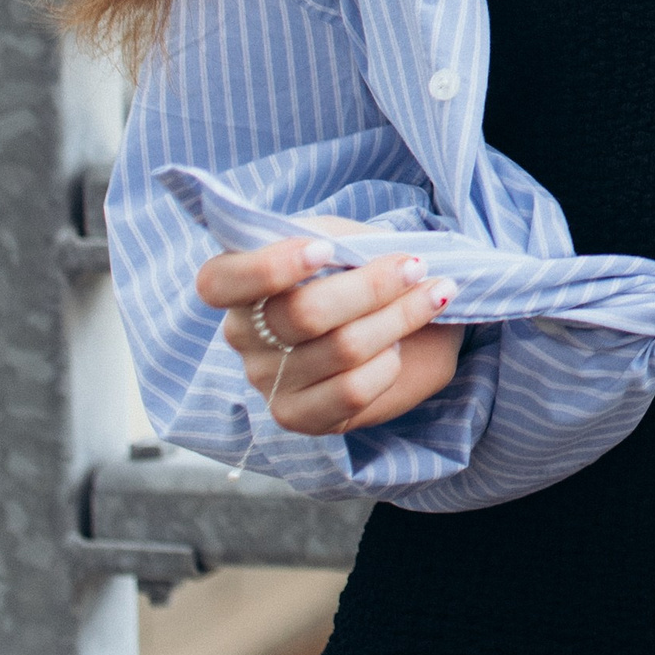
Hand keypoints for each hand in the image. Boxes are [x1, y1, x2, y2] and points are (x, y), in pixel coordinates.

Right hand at [194, 222, 463, 437]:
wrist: (385, 314)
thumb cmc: (355, 266)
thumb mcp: (343, 238)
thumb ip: (343, 241)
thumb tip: (373, 257)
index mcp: (239, 283)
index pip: (219, 281)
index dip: (268, 267)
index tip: (325, 249)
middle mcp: (243, 336)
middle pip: (305, 313)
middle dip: (374, 285)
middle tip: (416, 265)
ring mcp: (267, 381)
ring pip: (341, 349)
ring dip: (400, 317)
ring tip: (435, 293)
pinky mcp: (299, 417)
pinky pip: (352, 391)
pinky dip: (389, 362)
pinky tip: (401, 344)